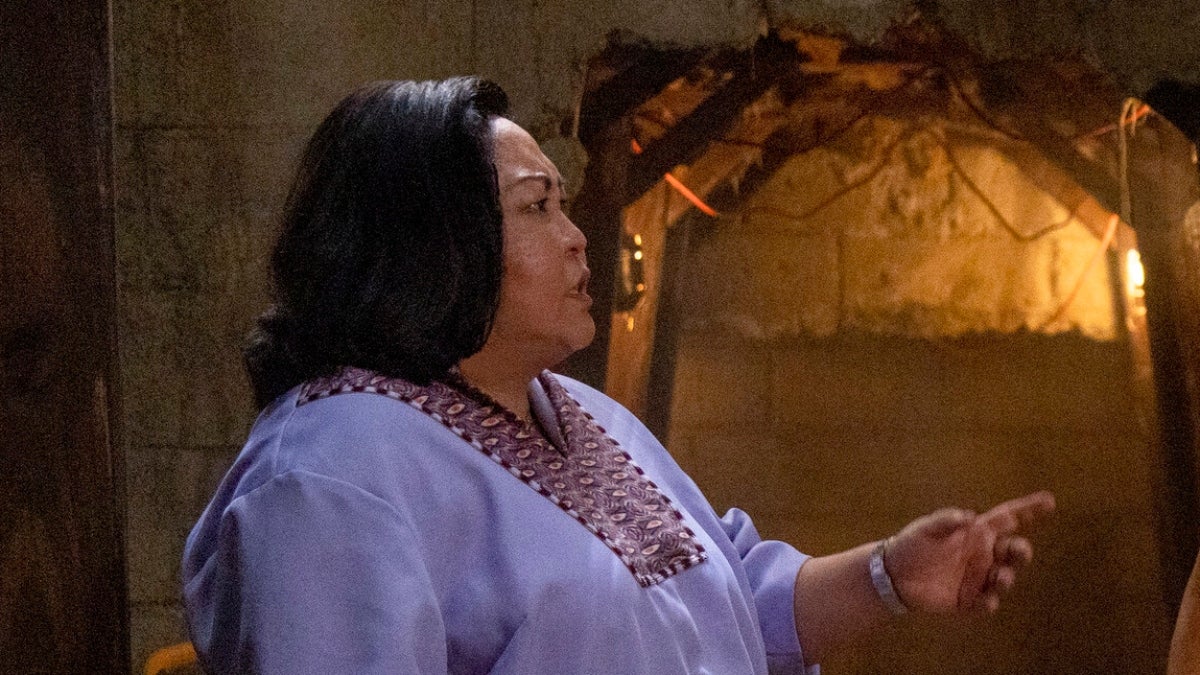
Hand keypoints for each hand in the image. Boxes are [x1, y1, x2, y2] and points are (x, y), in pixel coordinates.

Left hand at [885, 491, 1054, 614]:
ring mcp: (978, 578)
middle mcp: (983, 554)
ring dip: (1007, 577)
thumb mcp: (926, 529)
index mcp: (976, 532)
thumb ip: (946, 521)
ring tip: (1001, 576)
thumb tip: (969, 517)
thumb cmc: (911, 545)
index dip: (1029, 510)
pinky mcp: (968, 600)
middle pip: (1013, 551)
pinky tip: (988, 601)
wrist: (893, 576)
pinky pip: (986, 602)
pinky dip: (990, 602)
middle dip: (1022, 551)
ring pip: (1004, 577)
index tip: (1049, 501)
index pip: (1008, 518)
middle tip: (1019, 551)